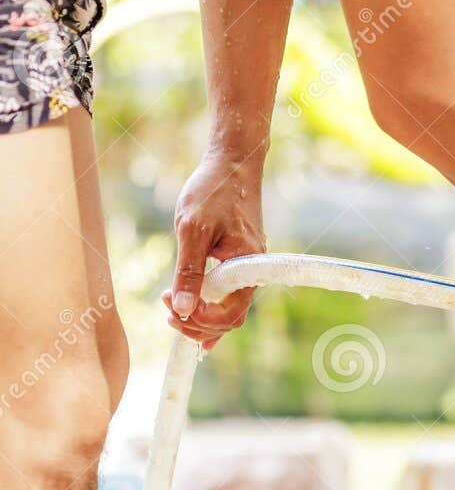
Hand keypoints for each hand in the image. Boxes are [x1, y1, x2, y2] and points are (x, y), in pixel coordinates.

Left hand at [162, 148, 266, 347]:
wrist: (232, 165)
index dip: (199, 319)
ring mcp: (246, 268)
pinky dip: (211, 308)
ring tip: (175, 314)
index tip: (171, 306)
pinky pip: (228, 295)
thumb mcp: (192, 230)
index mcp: (246, 268)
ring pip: (229, 310)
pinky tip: (194, 314)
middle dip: (198, 324)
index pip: (228, 314)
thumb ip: (188, 271)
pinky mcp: (238, 261)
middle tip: (168, 313)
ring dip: (202, 318)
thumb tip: (181, 309)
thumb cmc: (212, 192)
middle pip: (230, 319)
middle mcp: (251, 273)